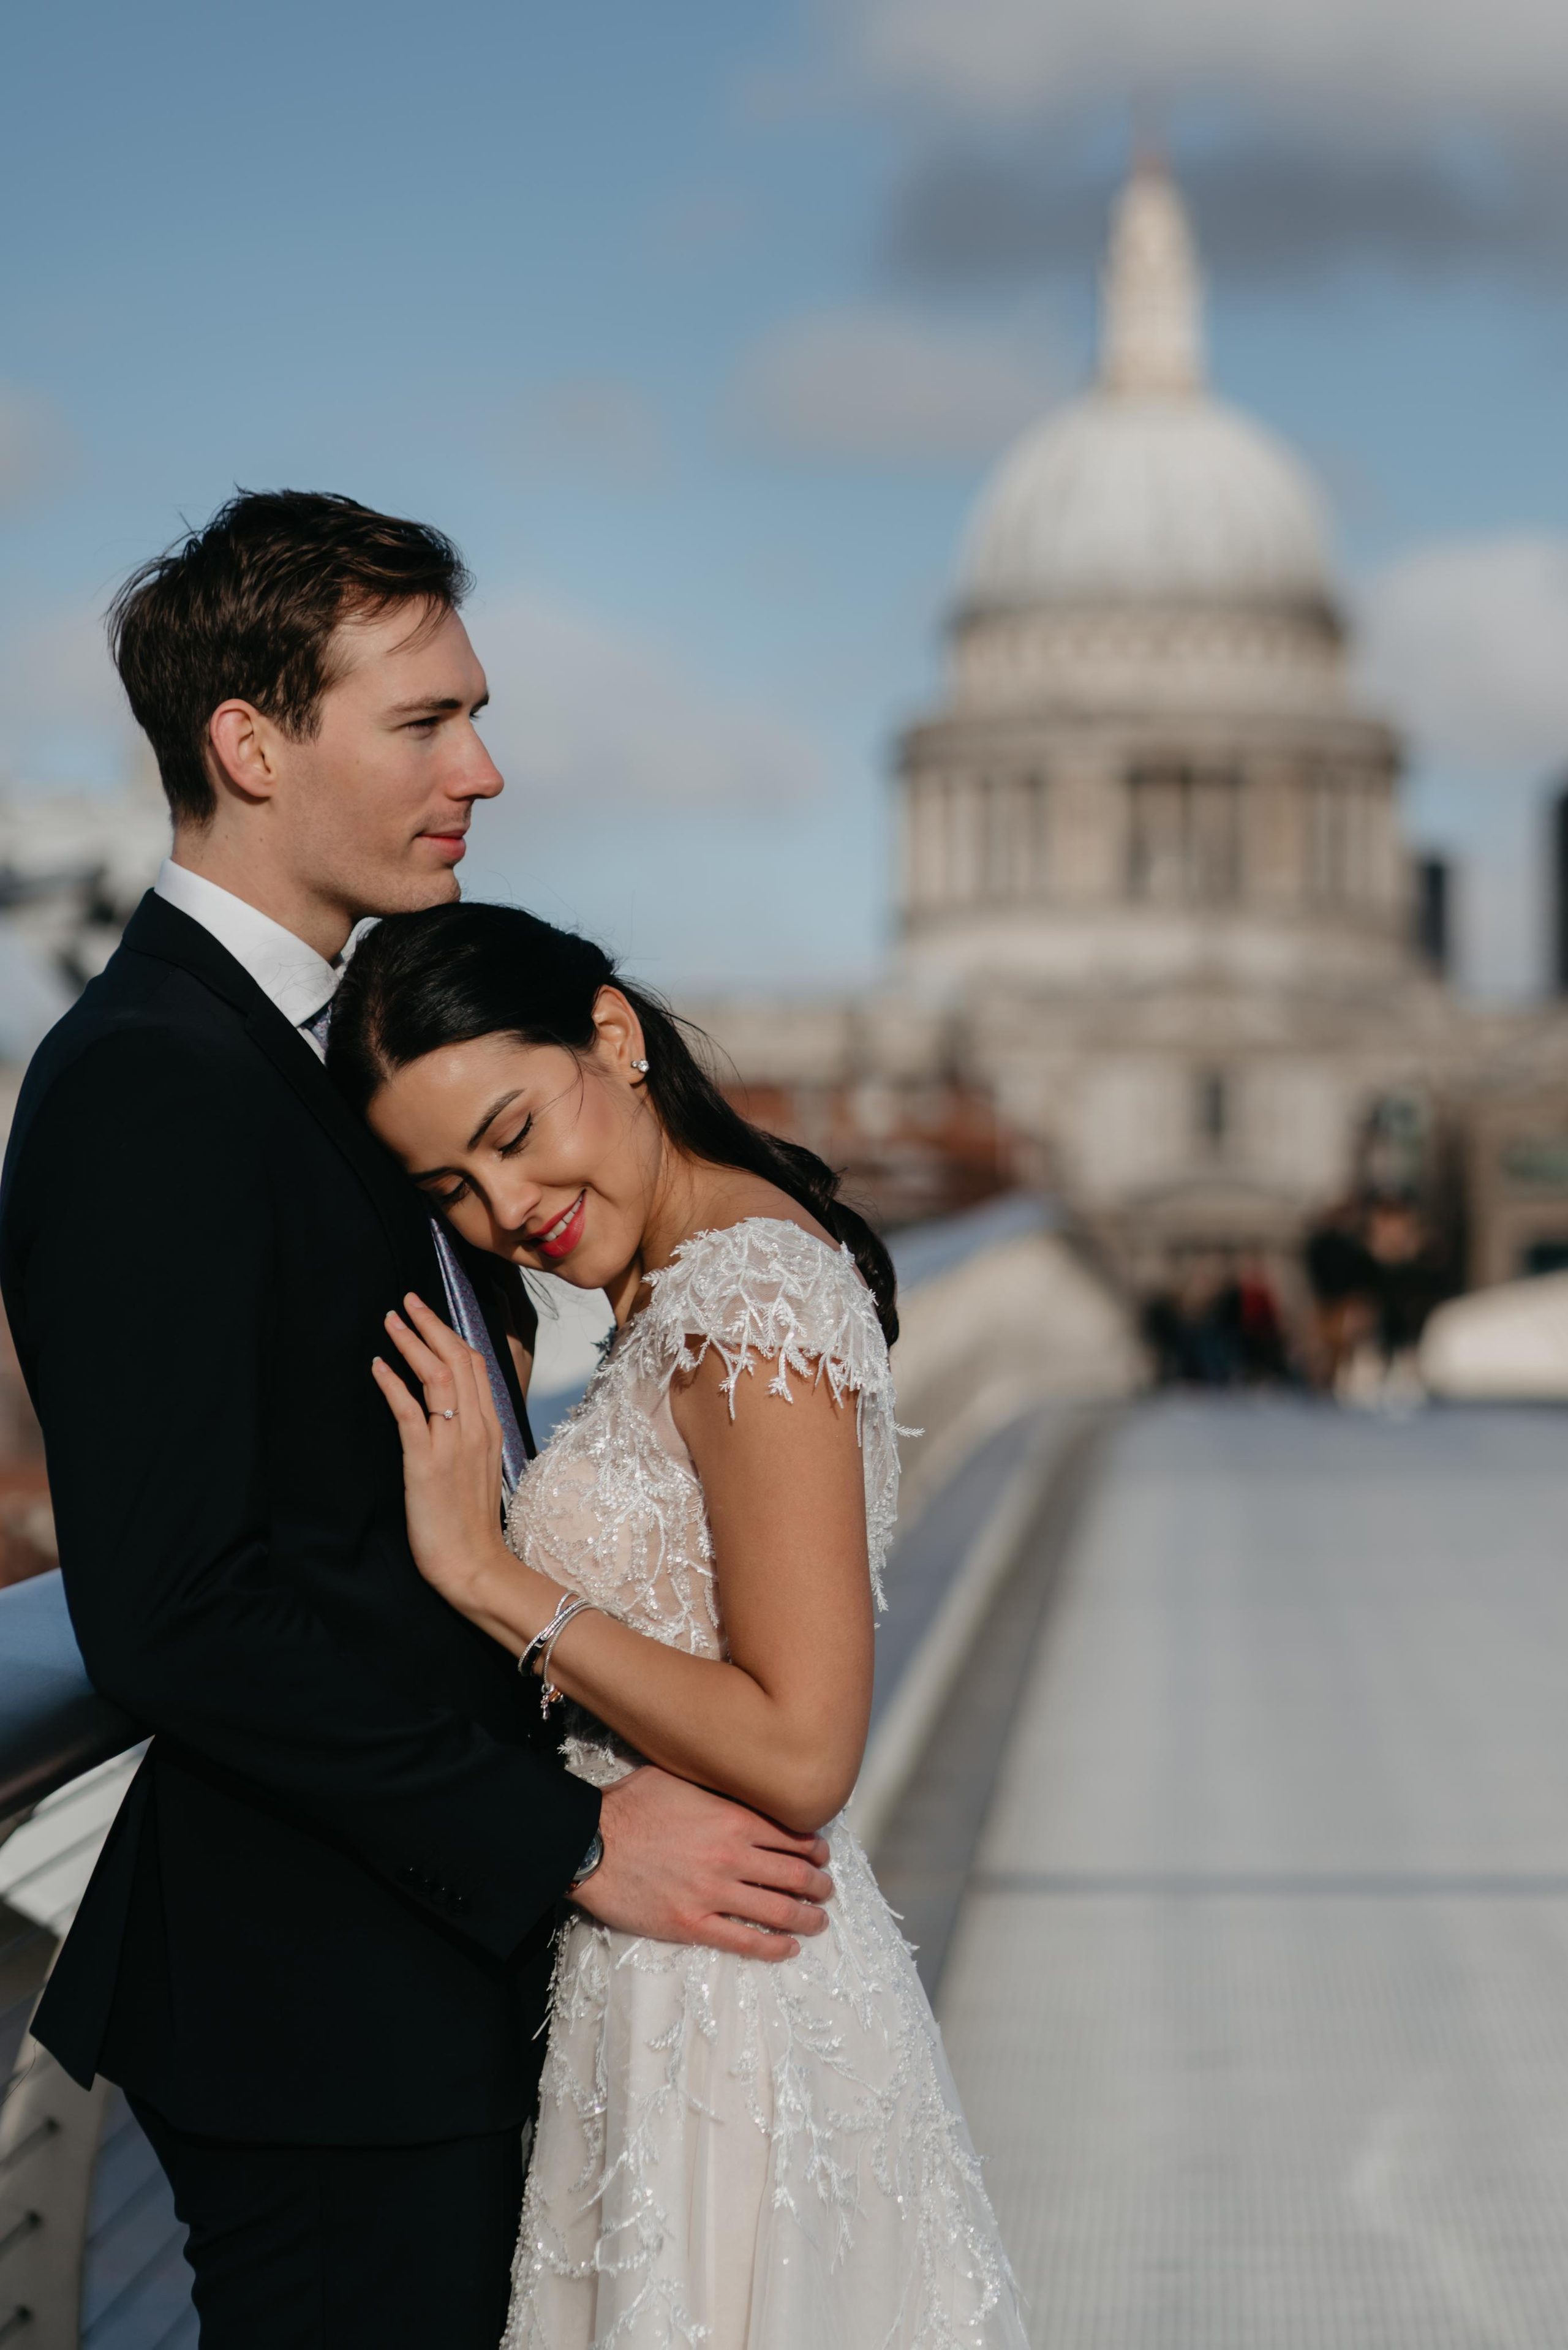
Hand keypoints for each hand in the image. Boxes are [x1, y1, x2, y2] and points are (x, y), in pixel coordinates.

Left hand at [373, 1293, 512, 1610]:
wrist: (473, 1564)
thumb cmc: (471, 1521)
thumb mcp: (481, 1467)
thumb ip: (470, 1434)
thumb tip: (452, 1409)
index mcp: (491, 1426)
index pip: (477, 1364)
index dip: (452, 1333)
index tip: (430, 1314)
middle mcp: (476, 1428)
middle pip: (458, 1359)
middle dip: (431, 1324)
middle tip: (407, 1301)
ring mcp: (453, 1443)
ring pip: (437, 1376)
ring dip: (411, 1343)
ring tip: (390, 1322)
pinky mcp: (426, 1462)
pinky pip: (410, 1412)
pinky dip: (393, 1384)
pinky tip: (378, 1366)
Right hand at [576, 1765, 832, 1962]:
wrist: (589, 1842)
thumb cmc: (631, 1803)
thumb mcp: (679, 1777)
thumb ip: (717, 1785)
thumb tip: (739, 1779)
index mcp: (731, 1818)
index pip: (791, 1836)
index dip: (814, 1849)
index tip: (822, 1855)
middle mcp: (730, 1856)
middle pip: (793, 1875)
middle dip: (818, 1884)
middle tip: (826, 1888)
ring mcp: (713, 1893)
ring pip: (777, 1911)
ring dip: (806, 1917)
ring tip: (818, 1920)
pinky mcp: (691, 1924)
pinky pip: (743, 1942)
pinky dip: (773, 1948)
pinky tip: (788, 1948)